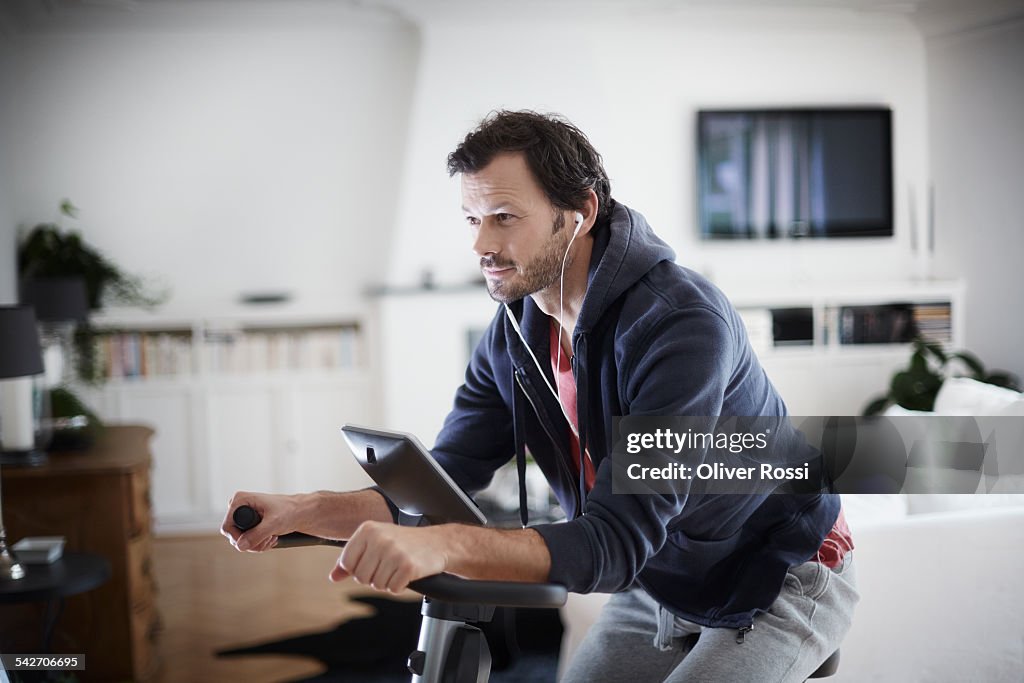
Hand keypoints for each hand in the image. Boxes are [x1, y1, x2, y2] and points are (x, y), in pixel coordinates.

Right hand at [220, 491, 301, 552]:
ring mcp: (242, 515)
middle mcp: (238, 506)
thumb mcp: (273, 523)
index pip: (227, 526)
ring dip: (256, 544)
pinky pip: (246, 540)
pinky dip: (258, 543)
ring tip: (271, 537)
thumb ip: (257, 534)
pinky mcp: (248, 523)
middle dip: (251, 542)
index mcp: (240, 500)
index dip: (239, 538)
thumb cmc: (289, 511)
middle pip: (233, 535)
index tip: (256, 540)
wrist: (299, 512)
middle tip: (267, 539)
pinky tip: (270, 538)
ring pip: (240, 540)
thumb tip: (240, 546)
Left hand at [330, 521, 447, 592]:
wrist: (437, 543)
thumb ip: (352, 558)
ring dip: (387, 582)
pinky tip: (406, 573)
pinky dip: (399, 586)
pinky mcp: (407, 566)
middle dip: (374, 577)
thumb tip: (333, 576)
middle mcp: (379, 538)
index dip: (358, 568)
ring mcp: (394, 552)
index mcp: (368, 530)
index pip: (347, 563)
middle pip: (360, 577)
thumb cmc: (405, 542)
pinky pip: (392, 589)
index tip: (373, 561)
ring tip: (398, 568)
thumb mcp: (376, 543)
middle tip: (388, 565)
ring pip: (376, 585)